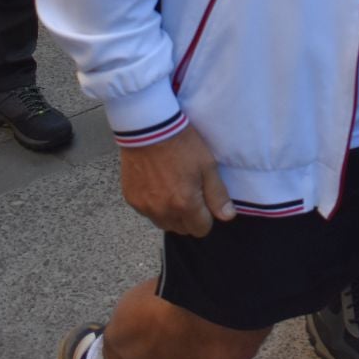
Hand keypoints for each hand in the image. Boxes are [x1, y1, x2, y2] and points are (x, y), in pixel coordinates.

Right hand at [119, 125, 235, 236]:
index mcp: (185, 205)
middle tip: (190, 192)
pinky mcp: (132, 200)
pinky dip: (155, 206)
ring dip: (172, 214)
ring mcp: (145, 207)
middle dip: (190, 217)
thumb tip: (227, 216)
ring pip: (164, 223)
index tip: (205, 199)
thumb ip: (217, 195)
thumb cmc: (182, 144)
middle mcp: (163, 211)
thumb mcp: (207, 165)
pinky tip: (158, 186)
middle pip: (183, 229)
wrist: (148, 129)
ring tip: (173, 189)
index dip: (207, 216)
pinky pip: (148, 213)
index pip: (201, 229)